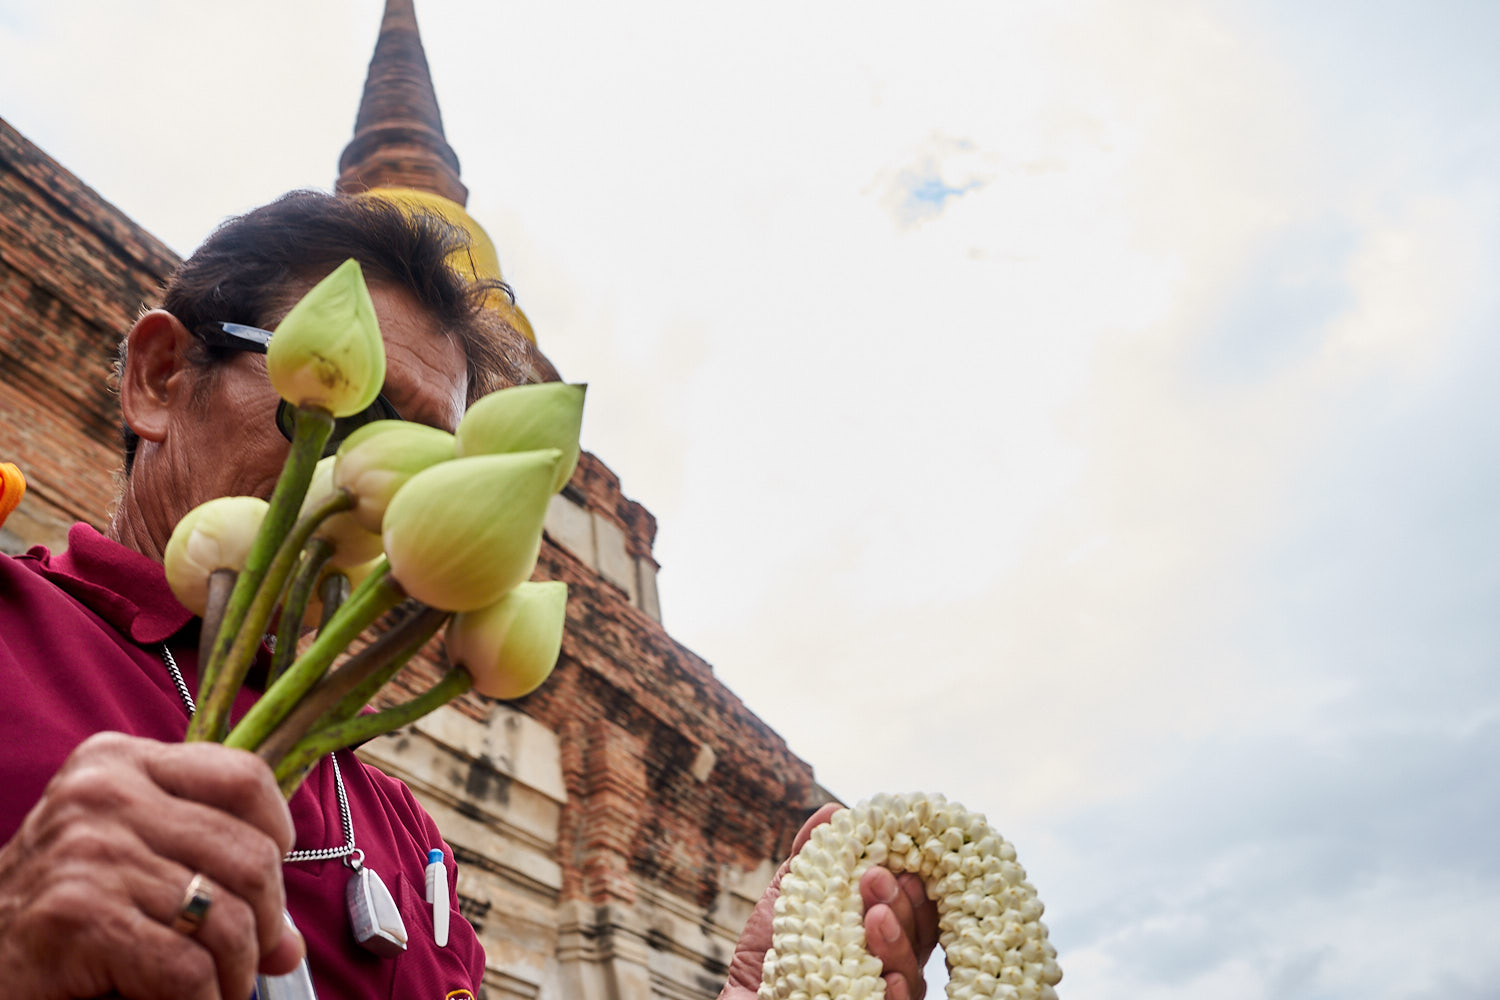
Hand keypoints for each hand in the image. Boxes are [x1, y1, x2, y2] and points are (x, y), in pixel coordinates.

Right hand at [0, 733, 304, 999]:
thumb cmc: (62, 914)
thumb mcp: (134, 864)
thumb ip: (216, 877)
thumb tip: (290, 947)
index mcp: (119, 762)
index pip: (245, 778)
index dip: (277, 835)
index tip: (265, 881)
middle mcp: (102, 794)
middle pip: (251, 856)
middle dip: (264, 923)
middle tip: (244, 959)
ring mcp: (88, 852)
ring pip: (228, 918)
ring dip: (235, 972)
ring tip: (212, 987)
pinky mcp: (77, 917)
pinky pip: (189, 969)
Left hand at [722, 804, 940, 999]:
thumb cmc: (773, 950)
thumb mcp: (789, 896)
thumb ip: (812, 858)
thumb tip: (832, 811)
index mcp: (881, 930)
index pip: (914, 905)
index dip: (913, 879)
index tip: (899, 853)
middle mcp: (891, 962)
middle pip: (918, 933)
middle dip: (900, 901)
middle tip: (874, 877)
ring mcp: (881, 991)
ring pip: (911, 970)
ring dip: (896, 940)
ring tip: (874, 917)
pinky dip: (895, 993)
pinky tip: (888, 978)